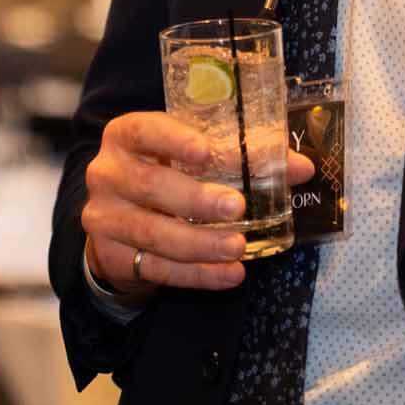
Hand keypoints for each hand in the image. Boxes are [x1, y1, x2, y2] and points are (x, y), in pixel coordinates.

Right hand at [81, 111, 312, 300]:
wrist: (119, 218)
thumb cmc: (166, 171)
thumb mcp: (193, 154)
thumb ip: (243, 157)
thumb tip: (301, 168)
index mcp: (126, 135)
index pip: (146, 130)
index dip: (175, 140)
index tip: (207, 153)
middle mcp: (107, 172)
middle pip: (151, 185)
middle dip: (196, 199)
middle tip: (237, 209)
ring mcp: (104, 216)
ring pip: (153, 233)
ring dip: (200, 244)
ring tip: (237, 248)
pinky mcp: (111, 255)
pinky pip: (156, 268)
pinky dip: (196, 274)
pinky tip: (227, 274)